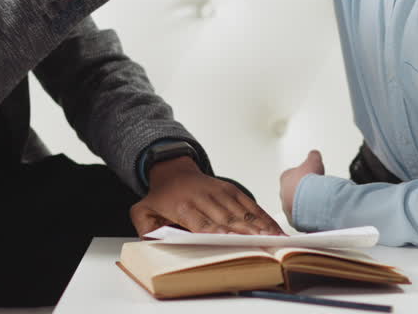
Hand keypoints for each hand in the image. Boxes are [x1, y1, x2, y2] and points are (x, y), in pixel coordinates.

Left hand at [129, 157, 285, 236]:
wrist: (173, 171)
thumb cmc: (161, 198)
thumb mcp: (142, 212)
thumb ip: (146, 229)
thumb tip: (153, 242)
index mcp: (183, 206)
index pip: (202, 223)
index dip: (217, 232)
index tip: (230, 240)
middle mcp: (204, 197)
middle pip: (227, 219)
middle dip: (244, 233)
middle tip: (261, 245)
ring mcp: (220, 191)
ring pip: (242, 212)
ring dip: (259, 226)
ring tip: (275, 240)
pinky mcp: (231, 189)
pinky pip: (249, 204)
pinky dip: (263, 217)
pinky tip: (275, 229)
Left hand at [279, 150, 323, 224]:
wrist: (310, 201)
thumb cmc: (308, 182)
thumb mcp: (313, 161)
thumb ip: (313, 156)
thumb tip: (314, 153)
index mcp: (285, 178)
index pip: (291, 175)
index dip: (301, 176)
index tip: (309, 177)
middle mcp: (283, 193)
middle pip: (292, 191)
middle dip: (303, 191)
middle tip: (314, 190)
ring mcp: (287, 208)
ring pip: (295, 206)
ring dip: (305, 204)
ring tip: (317, 202)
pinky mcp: (294, 220)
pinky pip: (301, 218)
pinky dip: (307, 216)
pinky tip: (316, 212)